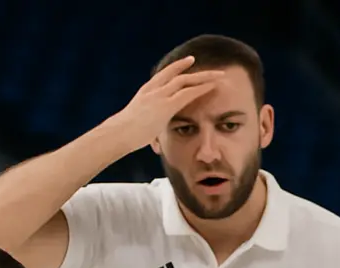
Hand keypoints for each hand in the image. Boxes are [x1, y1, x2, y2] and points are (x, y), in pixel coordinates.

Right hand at [110, 55, 225, 150]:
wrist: (118, 133)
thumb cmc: (125, 132)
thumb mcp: (138, 120)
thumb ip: (148, 120)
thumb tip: (152, 132)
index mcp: (146, 91)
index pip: (164, 74)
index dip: (178, 67)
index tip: (189, 61)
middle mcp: (153, 89)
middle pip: (177, 73)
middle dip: (196, 70)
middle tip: (211, 69)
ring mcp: (160, 96)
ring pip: (186, 80)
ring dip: (205, 77)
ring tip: (220, 75)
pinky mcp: (166, 105)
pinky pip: (188, 93)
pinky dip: (202, 88)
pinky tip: (212, 86)